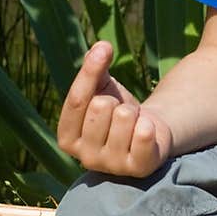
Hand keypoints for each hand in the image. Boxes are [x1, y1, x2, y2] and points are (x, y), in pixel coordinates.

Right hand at [56, 41, 172, 176]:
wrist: (149, 132)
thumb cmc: (118, 109)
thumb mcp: (102, 87)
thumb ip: (95, 67)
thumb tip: (101, 46)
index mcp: (67, 138)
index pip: (76, 100)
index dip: (90, 73)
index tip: (104, 49)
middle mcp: (85, 157)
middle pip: (101, 107)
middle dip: (117, 101)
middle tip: (122, 112)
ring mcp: (111, 166)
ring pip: (124, 117)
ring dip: (135, 113)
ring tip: (134, 124)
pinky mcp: (137, 169)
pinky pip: (143, 135)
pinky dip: (148, 125)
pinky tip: (146, 133)